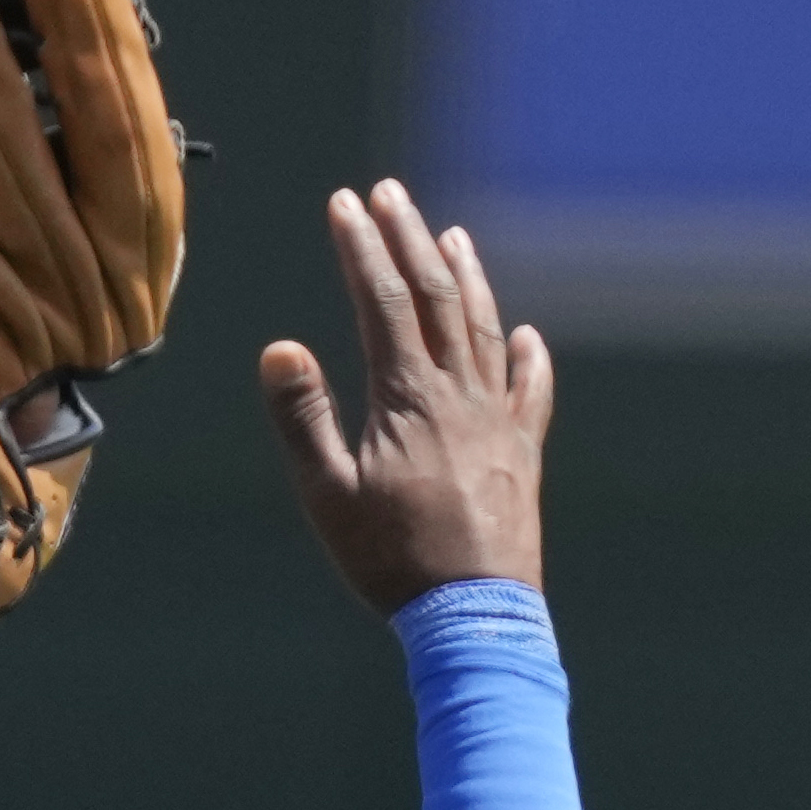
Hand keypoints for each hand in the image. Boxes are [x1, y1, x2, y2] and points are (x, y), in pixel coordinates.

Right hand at [262, 182, 552, 615]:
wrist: (476, 616)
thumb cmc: (392, 562)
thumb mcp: (328, 495)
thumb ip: (303, 417)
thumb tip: (280, 347)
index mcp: (409, 399)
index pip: (382, 302)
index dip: (362, 248)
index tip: (344, 203)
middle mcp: (461, 396)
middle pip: (435, 299)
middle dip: (409, 239)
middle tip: (390, 193)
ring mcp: (498, 422)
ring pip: (483, 330)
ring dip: (465, 277)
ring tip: (451, 235)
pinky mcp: (522, 454)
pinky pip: (530, 390)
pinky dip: (526, 355)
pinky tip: (524, 334)